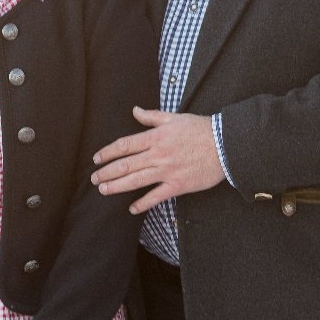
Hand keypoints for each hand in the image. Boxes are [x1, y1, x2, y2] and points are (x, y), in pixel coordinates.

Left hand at [92, 106, 225, 213]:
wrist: (225, 145)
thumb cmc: (201, 129)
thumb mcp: (174, 118)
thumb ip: (152, 116)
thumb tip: (134, 111)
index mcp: (156, 137)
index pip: (125, 145)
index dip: (108, 152)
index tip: (97, 159)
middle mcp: (158, 155)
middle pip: (126, 165)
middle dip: (106, 172)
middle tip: (94, 178)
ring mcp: (167, 171)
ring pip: (136, 180)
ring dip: (117, 186)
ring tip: (103, 190)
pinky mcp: (178, 185)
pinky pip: (156, 197)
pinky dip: (143, 204)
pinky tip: (132, 208)